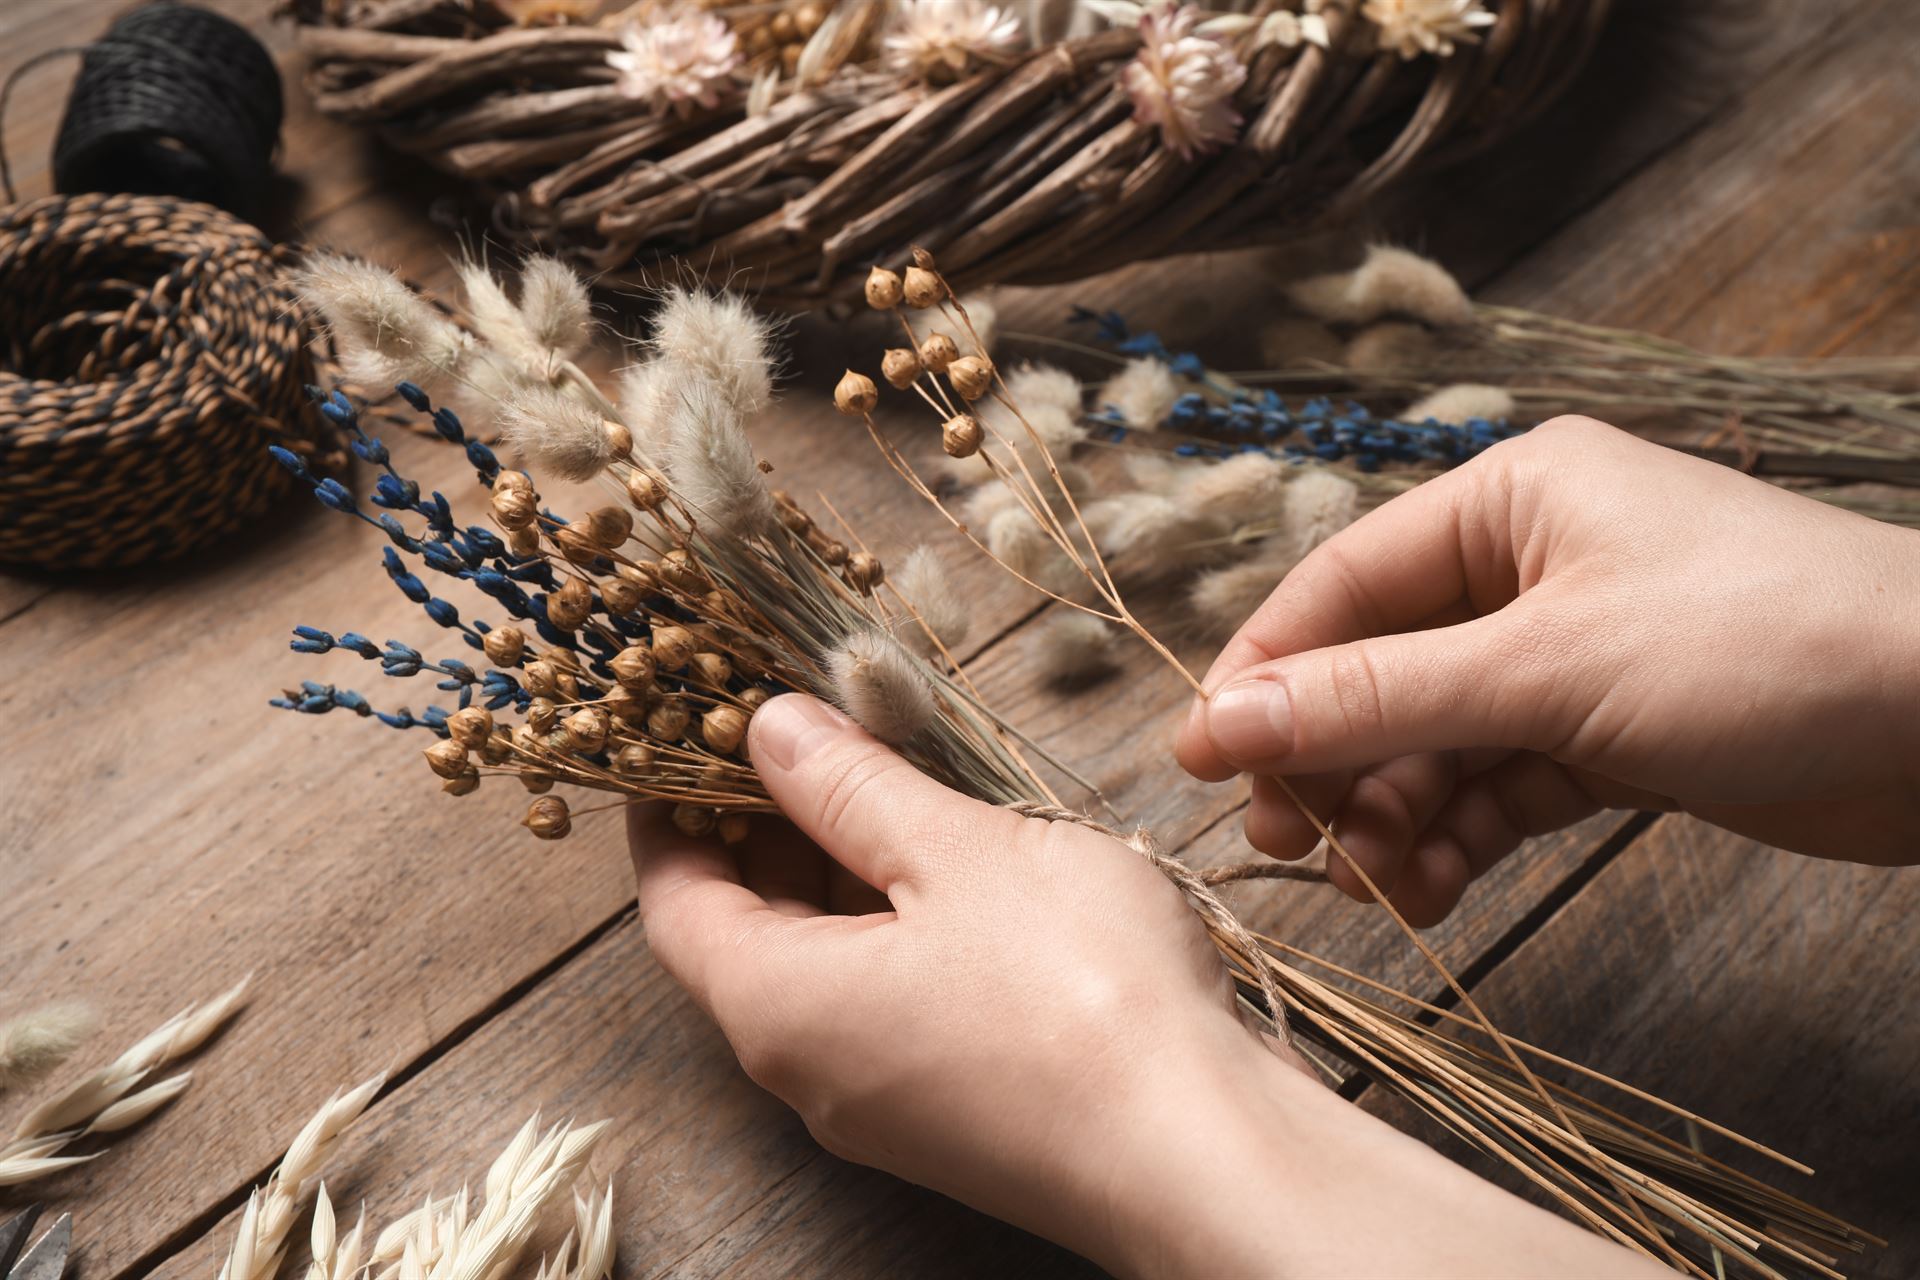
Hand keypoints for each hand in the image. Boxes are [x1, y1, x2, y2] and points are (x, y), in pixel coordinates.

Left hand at [631, 693, 1665, 1277]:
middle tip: (803, 731)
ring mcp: (884, 1105)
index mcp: (776, 1003)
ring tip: (890, 777)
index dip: (669, 809)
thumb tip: (768, 731)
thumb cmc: (1077, 994)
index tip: (682, 734)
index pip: (673, 897)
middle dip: (763, 828)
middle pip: (746, 934)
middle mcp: (809, 1071)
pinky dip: (895, 924)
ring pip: (827, 968)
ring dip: (840, 871)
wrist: (1206, 1154)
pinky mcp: (955, 1119)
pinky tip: (958, 866)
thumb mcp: (953, 851)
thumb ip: (849, 784)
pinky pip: (889, 1004)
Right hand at [1179, 416, 1919, 925]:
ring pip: (1434, 737)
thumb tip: (1212, 725)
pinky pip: (1497, 780)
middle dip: (1333, 762)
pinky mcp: (1612, 728)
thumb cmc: (1764, 648)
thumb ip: (1372, 700)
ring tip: (1385, 889)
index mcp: (1508, 499)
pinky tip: (1437, 890)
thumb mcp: (1545, 670)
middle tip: (1294, 850)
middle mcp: (1530, 565)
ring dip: (1396, 814)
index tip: (1200, 767)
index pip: (1339, 585)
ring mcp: (1572, 650)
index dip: (1263, 677)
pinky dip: (1461, 833)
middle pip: (1378, 668)